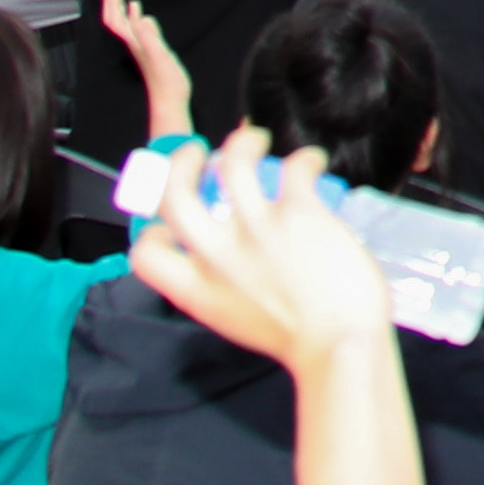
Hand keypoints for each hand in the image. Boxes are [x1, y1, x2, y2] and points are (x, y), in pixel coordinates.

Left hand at [102, 0, 198, 141]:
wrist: (169, 101)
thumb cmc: (167, 81)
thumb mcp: (160, 56)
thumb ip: (149, 36)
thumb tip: (139, 13)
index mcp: (133, 42)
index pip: (115, 17)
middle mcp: (132, 43)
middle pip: (114, 18)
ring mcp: (139, 47)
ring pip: (121, 22)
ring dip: (119, 5)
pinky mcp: (147, 50)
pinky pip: (133, 27)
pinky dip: (132, 15)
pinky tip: (139, 11)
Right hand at [129, 137, 399, 370]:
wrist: (338, 345)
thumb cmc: (296, 338)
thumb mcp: (235, 318)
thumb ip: (223, 285)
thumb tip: (229, 256)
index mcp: (195, 290)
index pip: (145, 254)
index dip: (151, 232)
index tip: (166, 222)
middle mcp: (217, 256)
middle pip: (174, 193)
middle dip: (180, 164)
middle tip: (198, 153)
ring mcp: (256, 230)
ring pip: (233, 163)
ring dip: (242, 142)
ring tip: (253, 139)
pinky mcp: (299, 213)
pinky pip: (295, 167)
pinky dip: (306, 159)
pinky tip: (312, 163)